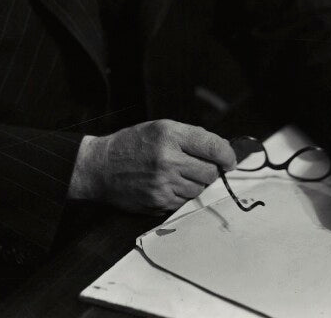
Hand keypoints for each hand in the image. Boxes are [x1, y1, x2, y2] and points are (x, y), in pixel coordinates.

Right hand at [69, 119, 235, 213]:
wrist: (100, 167)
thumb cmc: (132, 144)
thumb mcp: (160, 128)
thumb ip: (190, 137)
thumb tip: (221, 150)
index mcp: (169, 135)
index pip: (213, 146)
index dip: (227, 154)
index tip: (230, 159)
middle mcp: (167, 159)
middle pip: (210, 172)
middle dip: (211, 169)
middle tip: (199, 166)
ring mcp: (163, 183)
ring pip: (200, 189)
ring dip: (196, 183)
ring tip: (178, 174)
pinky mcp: (159, 202)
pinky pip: (185, 201)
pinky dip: (182, 194)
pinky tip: (168, 185)